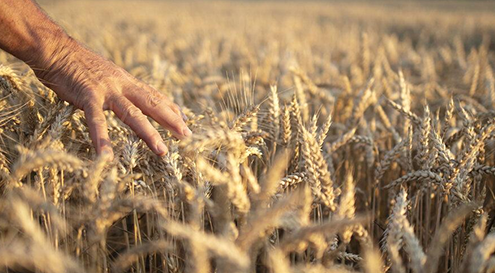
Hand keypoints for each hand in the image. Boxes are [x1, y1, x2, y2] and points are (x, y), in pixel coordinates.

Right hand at [32, 37, 190, 158]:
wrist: (56, 49)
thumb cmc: (79, 64)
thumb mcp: (107, 74)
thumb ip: (121, 86)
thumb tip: (132, 96)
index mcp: (126, 81)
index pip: (154, 95)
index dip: (170, 108)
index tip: (184, 121)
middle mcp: (122, 85)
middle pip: (152, 104)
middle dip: (171, 120)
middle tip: (187, 136)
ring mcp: (107, 91)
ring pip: (132, 114)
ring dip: (148, 133)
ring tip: (161, 150)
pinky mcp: (88, 97)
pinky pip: (96, 120)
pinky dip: (102, 138)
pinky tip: (106, 156)